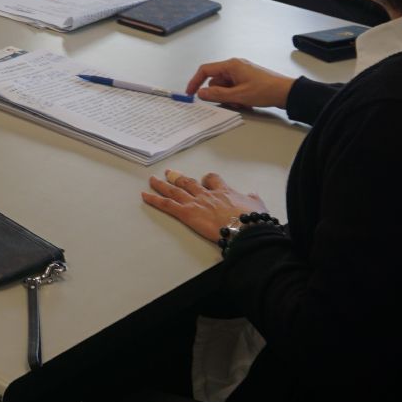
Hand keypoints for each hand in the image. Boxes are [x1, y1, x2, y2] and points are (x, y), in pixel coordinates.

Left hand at [140, 168, 268, 243]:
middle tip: (169, 173)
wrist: (246, 228)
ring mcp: (195, 202)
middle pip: (188, 182)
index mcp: (223, 191)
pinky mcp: (187, 213)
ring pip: (174, 190)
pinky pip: (167, 205)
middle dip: (178, 178)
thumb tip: (253, 195)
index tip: (204, 179)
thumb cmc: (252, 219)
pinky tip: (144, 196)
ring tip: (152, 180)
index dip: (207, 179)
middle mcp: (206, 194)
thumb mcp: (257, 206)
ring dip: (162, 184)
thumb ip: (253, 199)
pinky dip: (154, 199)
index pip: (212, 179)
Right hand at [185, 57, 295, 109]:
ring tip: (241, 104)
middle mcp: (235, 66)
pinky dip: (236, 96)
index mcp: (231, 65)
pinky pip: (234, 87)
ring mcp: (242, 72)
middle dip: (219, 94)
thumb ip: (217, 94)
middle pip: (216, 80)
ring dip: (229, 97)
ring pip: (226, 86)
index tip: (191, 93)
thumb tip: (201, 93)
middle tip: (228, 104)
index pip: (206, 70)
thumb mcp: (239, 95)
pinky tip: (246, 103)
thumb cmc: (265, 90)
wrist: (287, 92)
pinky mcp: (248, 79)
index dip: (195, 82)